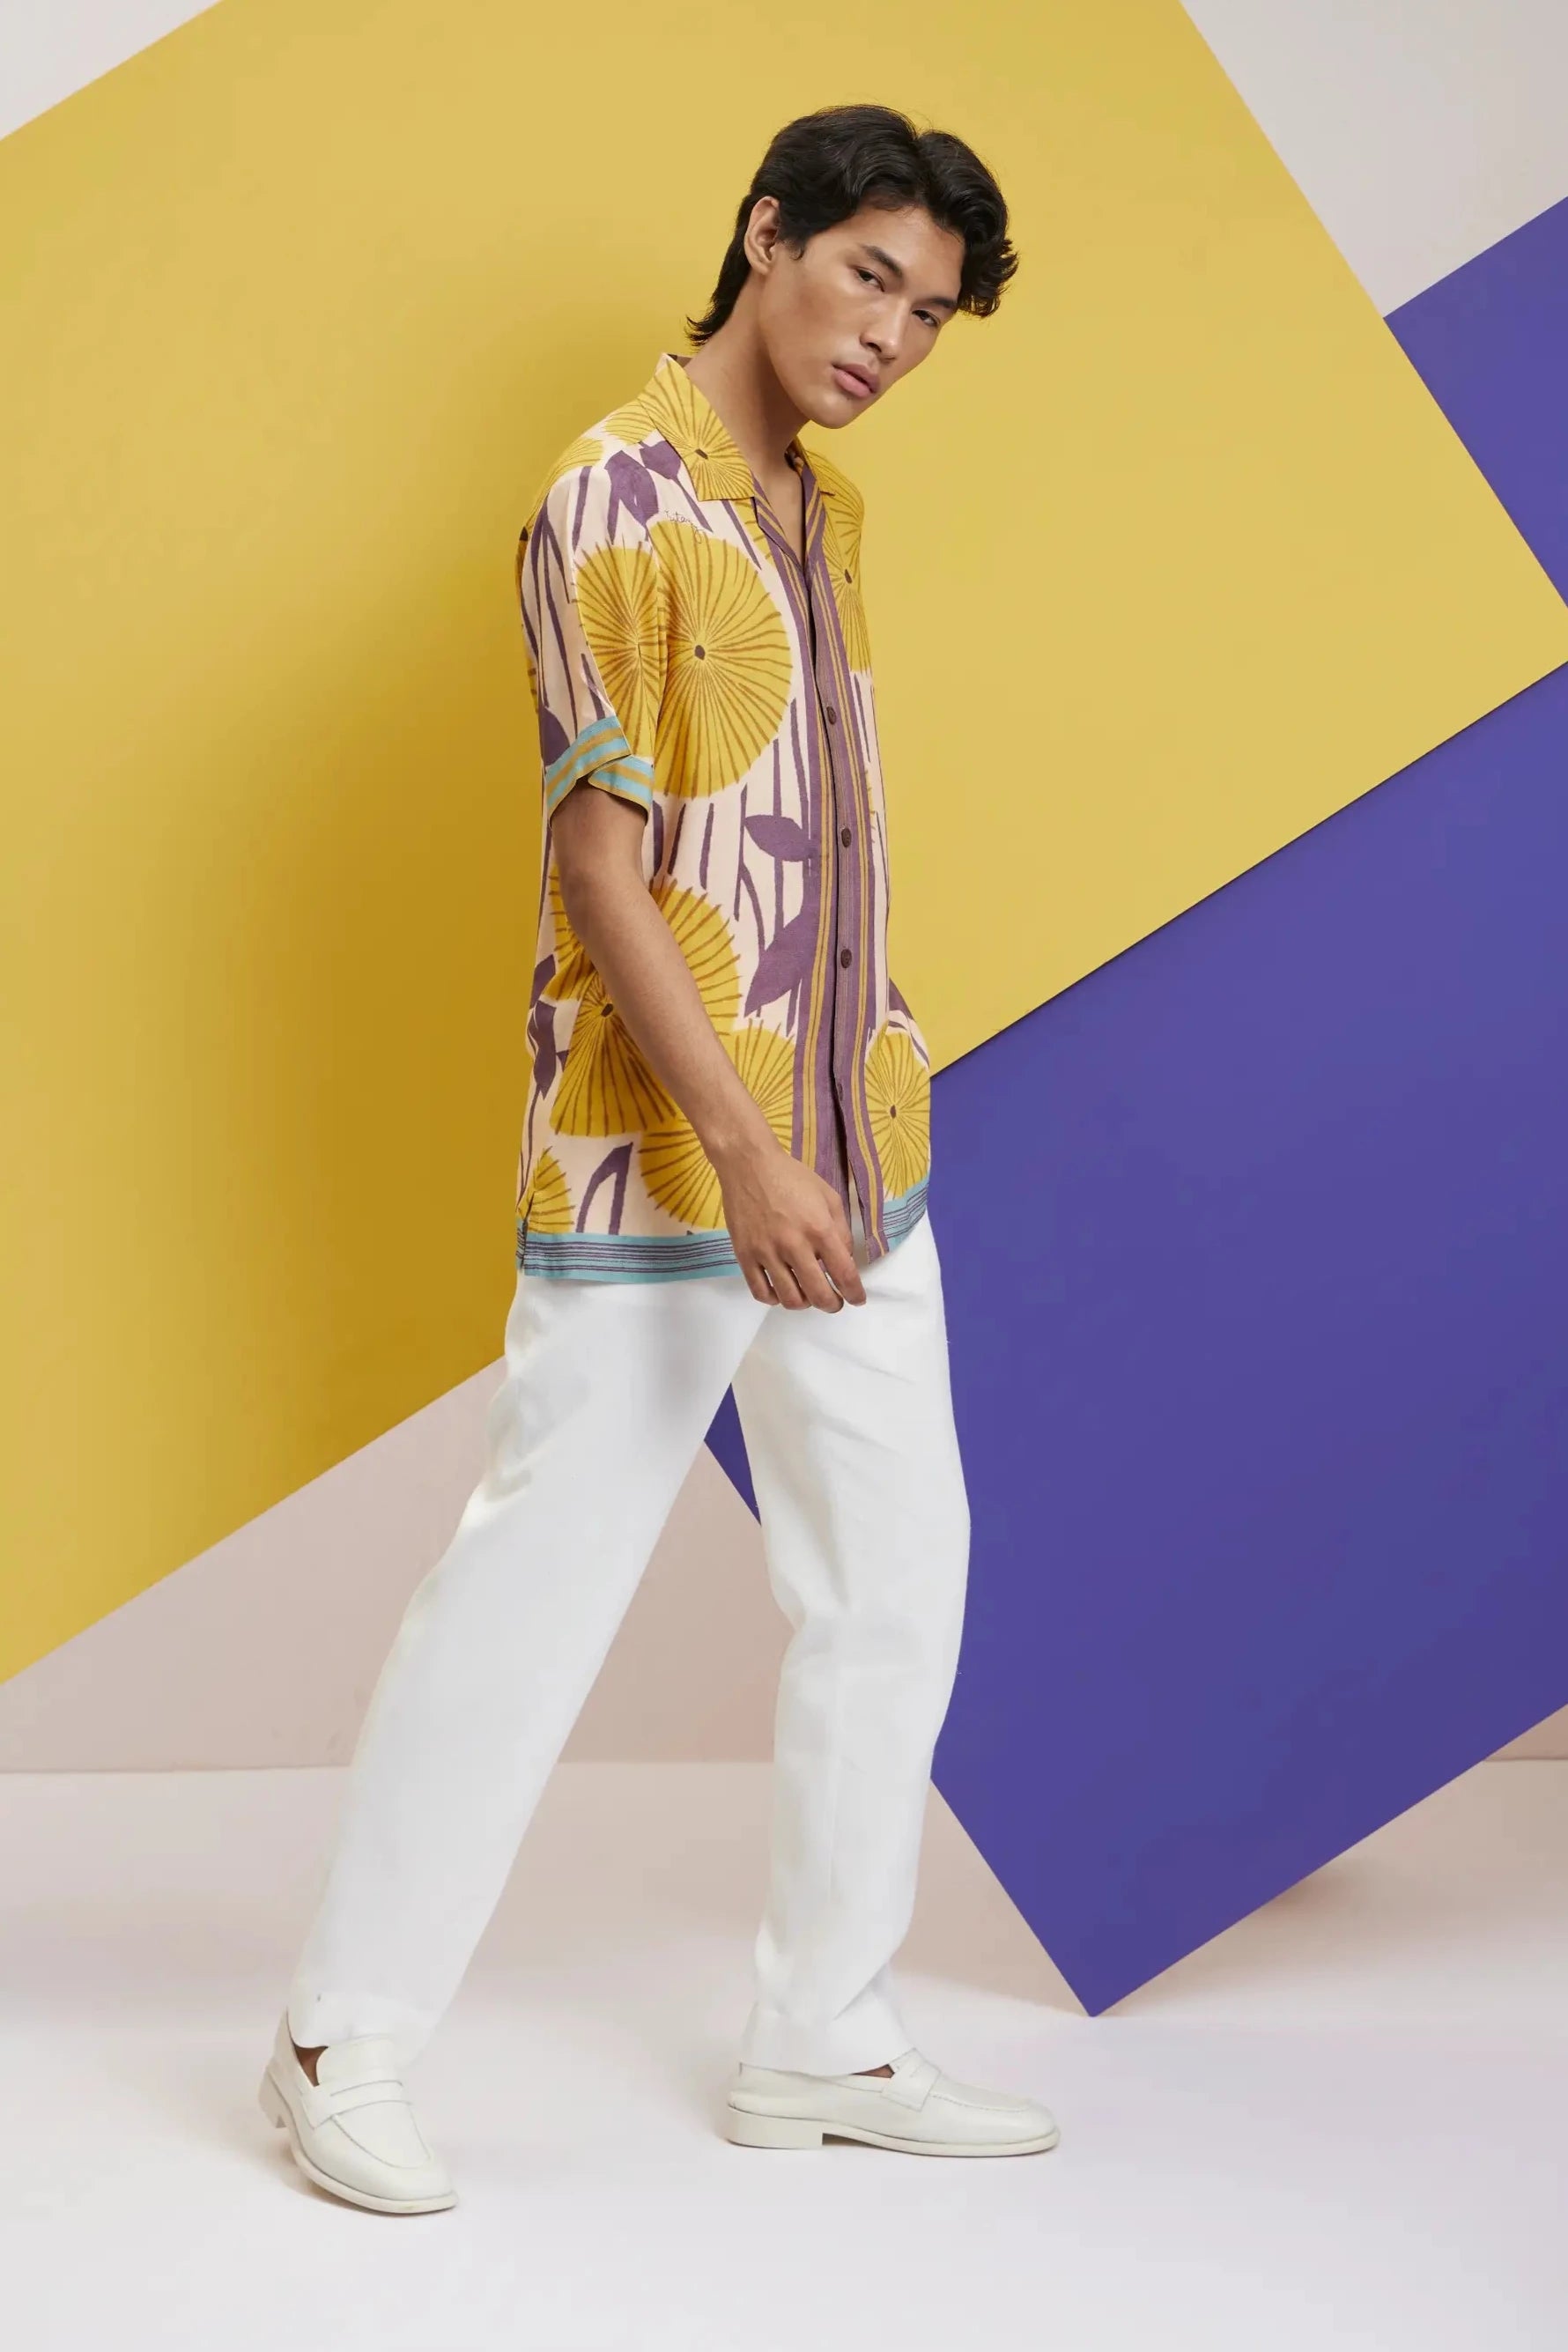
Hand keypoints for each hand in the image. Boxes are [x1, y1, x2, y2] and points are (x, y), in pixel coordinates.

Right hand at [712, 1132, 866, 1310]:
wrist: (749, 1165)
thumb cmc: (792, 1177)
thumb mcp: (828, 1197)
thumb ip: (840, 1230)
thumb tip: (844, 1259)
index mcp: (819, 1229)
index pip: (844, 1274)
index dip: (854, 1294)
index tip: (857, 1300)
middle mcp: (794, 1245)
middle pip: (818, 1294)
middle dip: (832, 1304)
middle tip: (834, 1302)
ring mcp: (767, 1253)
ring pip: (790, 1299)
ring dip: (804, 1304)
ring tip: (807, 1295)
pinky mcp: (745, 1255)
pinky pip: (760, 1292)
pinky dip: (774, 1299)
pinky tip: (781, 1291)